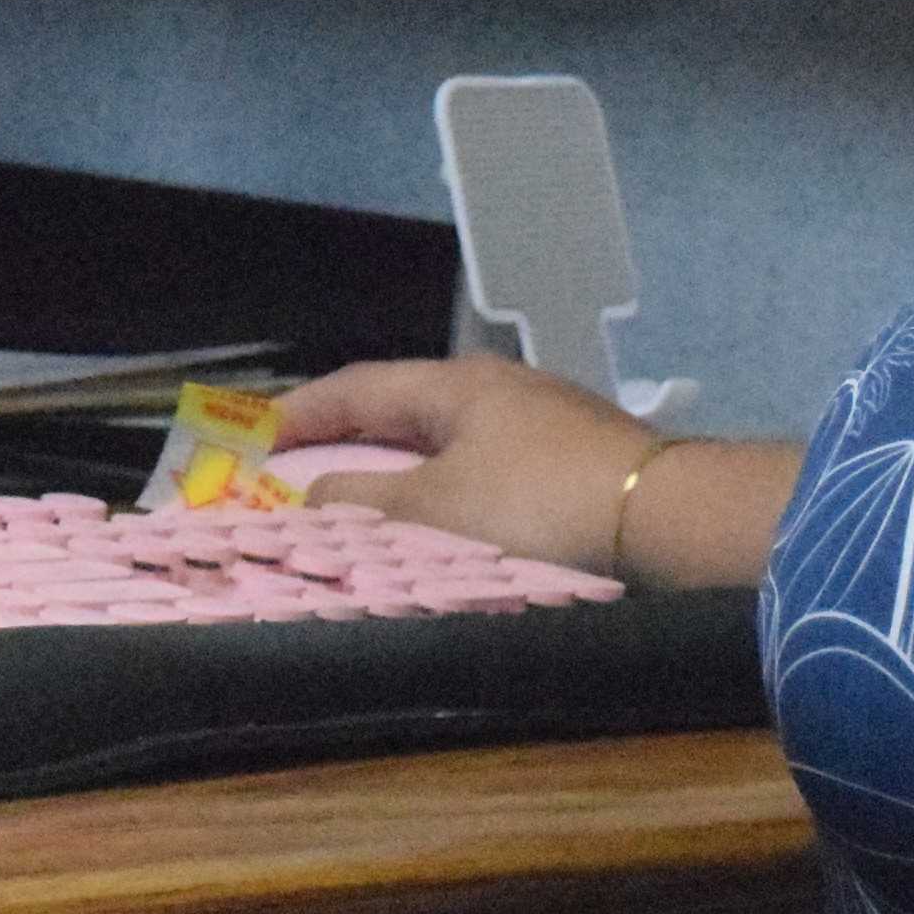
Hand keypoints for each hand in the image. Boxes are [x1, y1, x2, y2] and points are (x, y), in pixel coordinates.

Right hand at [271, 356, 652, 573]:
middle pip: (402, 411)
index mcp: (458, 385)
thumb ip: (365, 500)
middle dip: (345, 442)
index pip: (359, 386)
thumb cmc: (539, 503)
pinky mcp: (570, 468)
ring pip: (445, 445)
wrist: (665, 521)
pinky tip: (436, 529)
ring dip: (394, 475)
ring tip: (354, 509)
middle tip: (293, 474)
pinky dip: (440, 496)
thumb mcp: (436, 507)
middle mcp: (499, 392)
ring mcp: (541, 427)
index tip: (248, 439)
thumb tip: (311, 491)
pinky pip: (480, 474)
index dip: (299, 413)